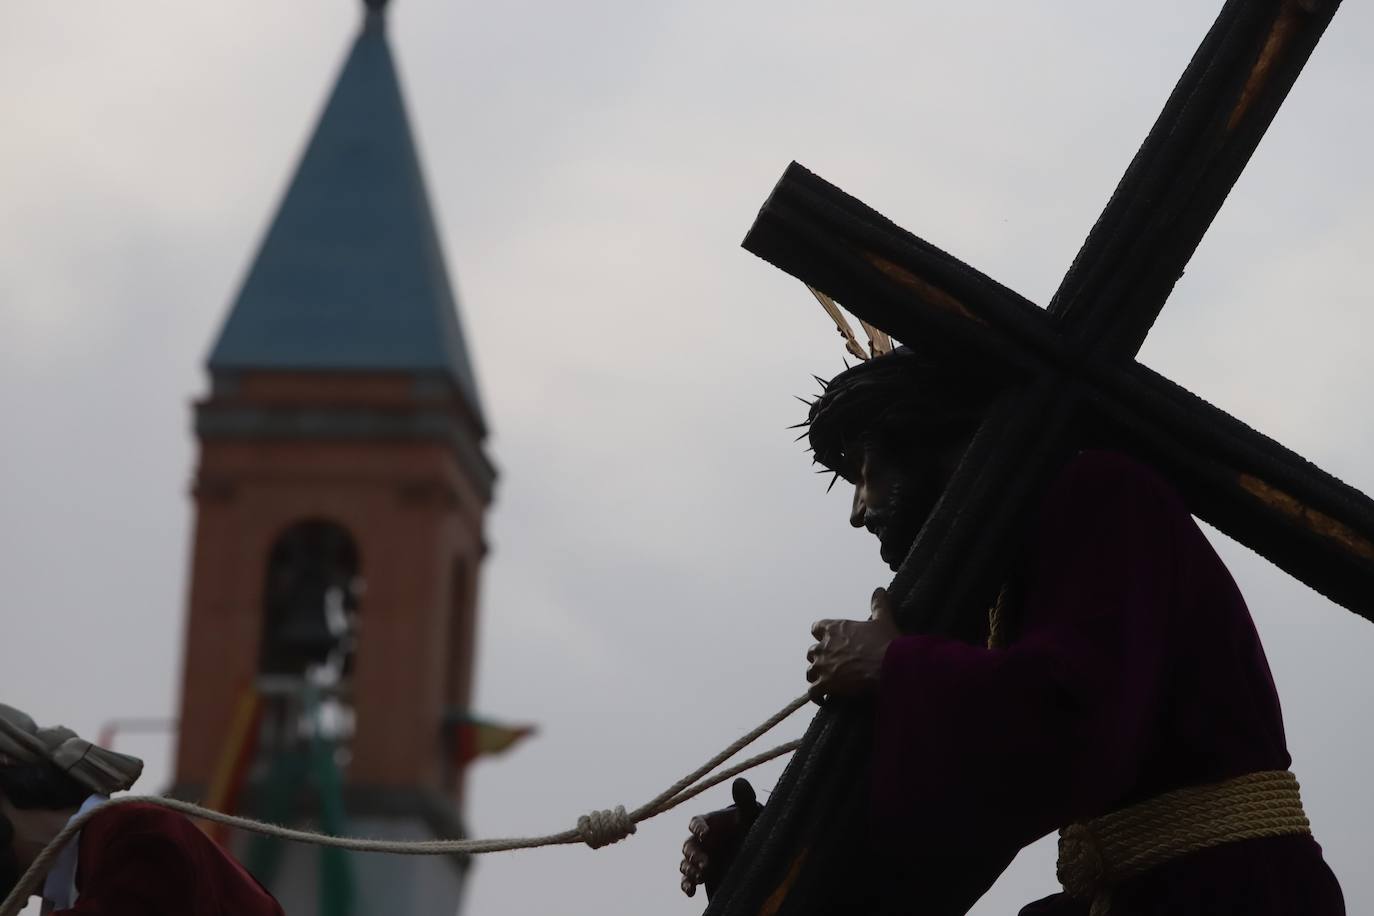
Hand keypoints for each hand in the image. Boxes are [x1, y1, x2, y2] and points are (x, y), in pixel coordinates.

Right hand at [679, 778, 762, 898]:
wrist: (749, 850)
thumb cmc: (747, 828)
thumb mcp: (749, 815)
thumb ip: (745, 800)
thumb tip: (740, 781)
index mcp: (708, 823)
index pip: (696, 822)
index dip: (698, 827)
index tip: (706, 834)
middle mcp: (700, 841)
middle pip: (688, 846)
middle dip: (695, 855)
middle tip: (706, 864)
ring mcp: (698, 858)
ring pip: (685, 864)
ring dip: (690, 870)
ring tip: (701, 877)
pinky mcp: (699, 875)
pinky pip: (687, 880)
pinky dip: (686, 885)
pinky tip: (691, 891)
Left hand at [806, 587, 899, 703]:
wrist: (888, 667)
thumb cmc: (886, 643)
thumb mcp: (883, 620)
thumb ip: (878, 605)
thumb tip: (879, 590)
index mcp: (835, 628)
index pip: (816, 627)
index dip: (821, 635)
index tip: (828, 640)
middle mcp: (824, 646)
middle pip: (812, 652)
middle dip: (820, 658)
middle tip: (832, 665)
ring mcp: (822, 666)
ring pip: (810, 672)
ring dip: (817, 677)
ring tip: (827, 683)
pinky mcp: (824, 685)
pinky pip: (813, 692)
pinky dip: (817, 697)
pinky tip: (824, 701)